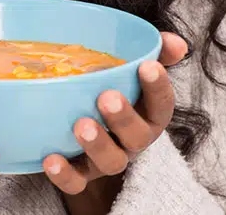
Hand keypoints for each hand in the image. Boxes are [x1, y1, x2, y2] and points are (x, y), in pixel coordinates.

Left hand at [43, 32, 188, 199]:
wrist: (83, 126)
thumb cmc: (111, 90)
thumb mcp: (129, 70)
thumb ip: (152, 52)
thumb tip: (175, 42)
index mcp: (148, 114)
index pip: (162, 104)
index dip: (158, 87)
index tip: (148, 66)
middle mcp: (132, 141)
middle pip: (138, 137)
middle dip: (124, 118)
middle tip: (107, 98)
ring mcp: (106, 160)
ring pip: (111, 161)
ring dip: (97, 145)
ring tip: (80, 125)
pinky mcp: (80, 175)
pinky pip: (76, 182)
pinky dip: (64, 175)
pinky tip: (50, 159)